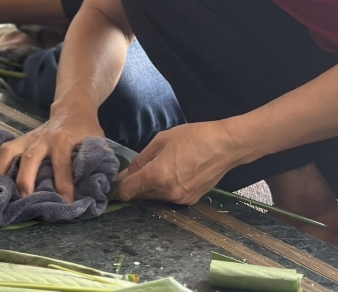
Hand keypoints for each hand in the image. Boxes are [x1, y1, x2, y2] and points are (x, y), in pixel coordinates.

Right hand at [0, 111, 104, 200]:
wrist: (72, 108)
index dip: (65, 185)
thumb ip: (99, 163)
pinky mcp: (20, 140)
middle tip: (25, 201)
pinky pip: (2, 150)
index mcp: (65, 140)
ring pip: (9, 152)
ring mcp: (29, 138)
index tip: (65, 204)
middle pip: (30, 158)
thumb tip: (99, 190)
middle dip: (26, 180)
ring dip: (1, 171)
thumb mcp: (99, 142)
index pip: (63, 165)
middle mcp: (44, 138)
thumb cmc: (86, 131)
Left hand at [116, 121, 244, 204]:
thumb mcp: (161, 141)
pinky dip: (164, 189)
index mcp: (157, 176)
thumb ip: (141, 159)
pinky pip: (169, 197)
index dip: (118, 188)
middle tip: (133, 172)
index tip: (113, 182)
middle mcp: (167, 192)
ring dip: (149, 188)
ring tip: (155, 169)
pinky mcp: (190, 201)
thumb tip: (125, 174)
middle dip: (134, 186)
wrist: (225, 146)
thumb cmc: (192, 137)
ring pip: (154, 197)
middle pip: (140, 195)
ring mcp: (180, 199)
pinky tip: (170, 174)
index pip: (128, 191)